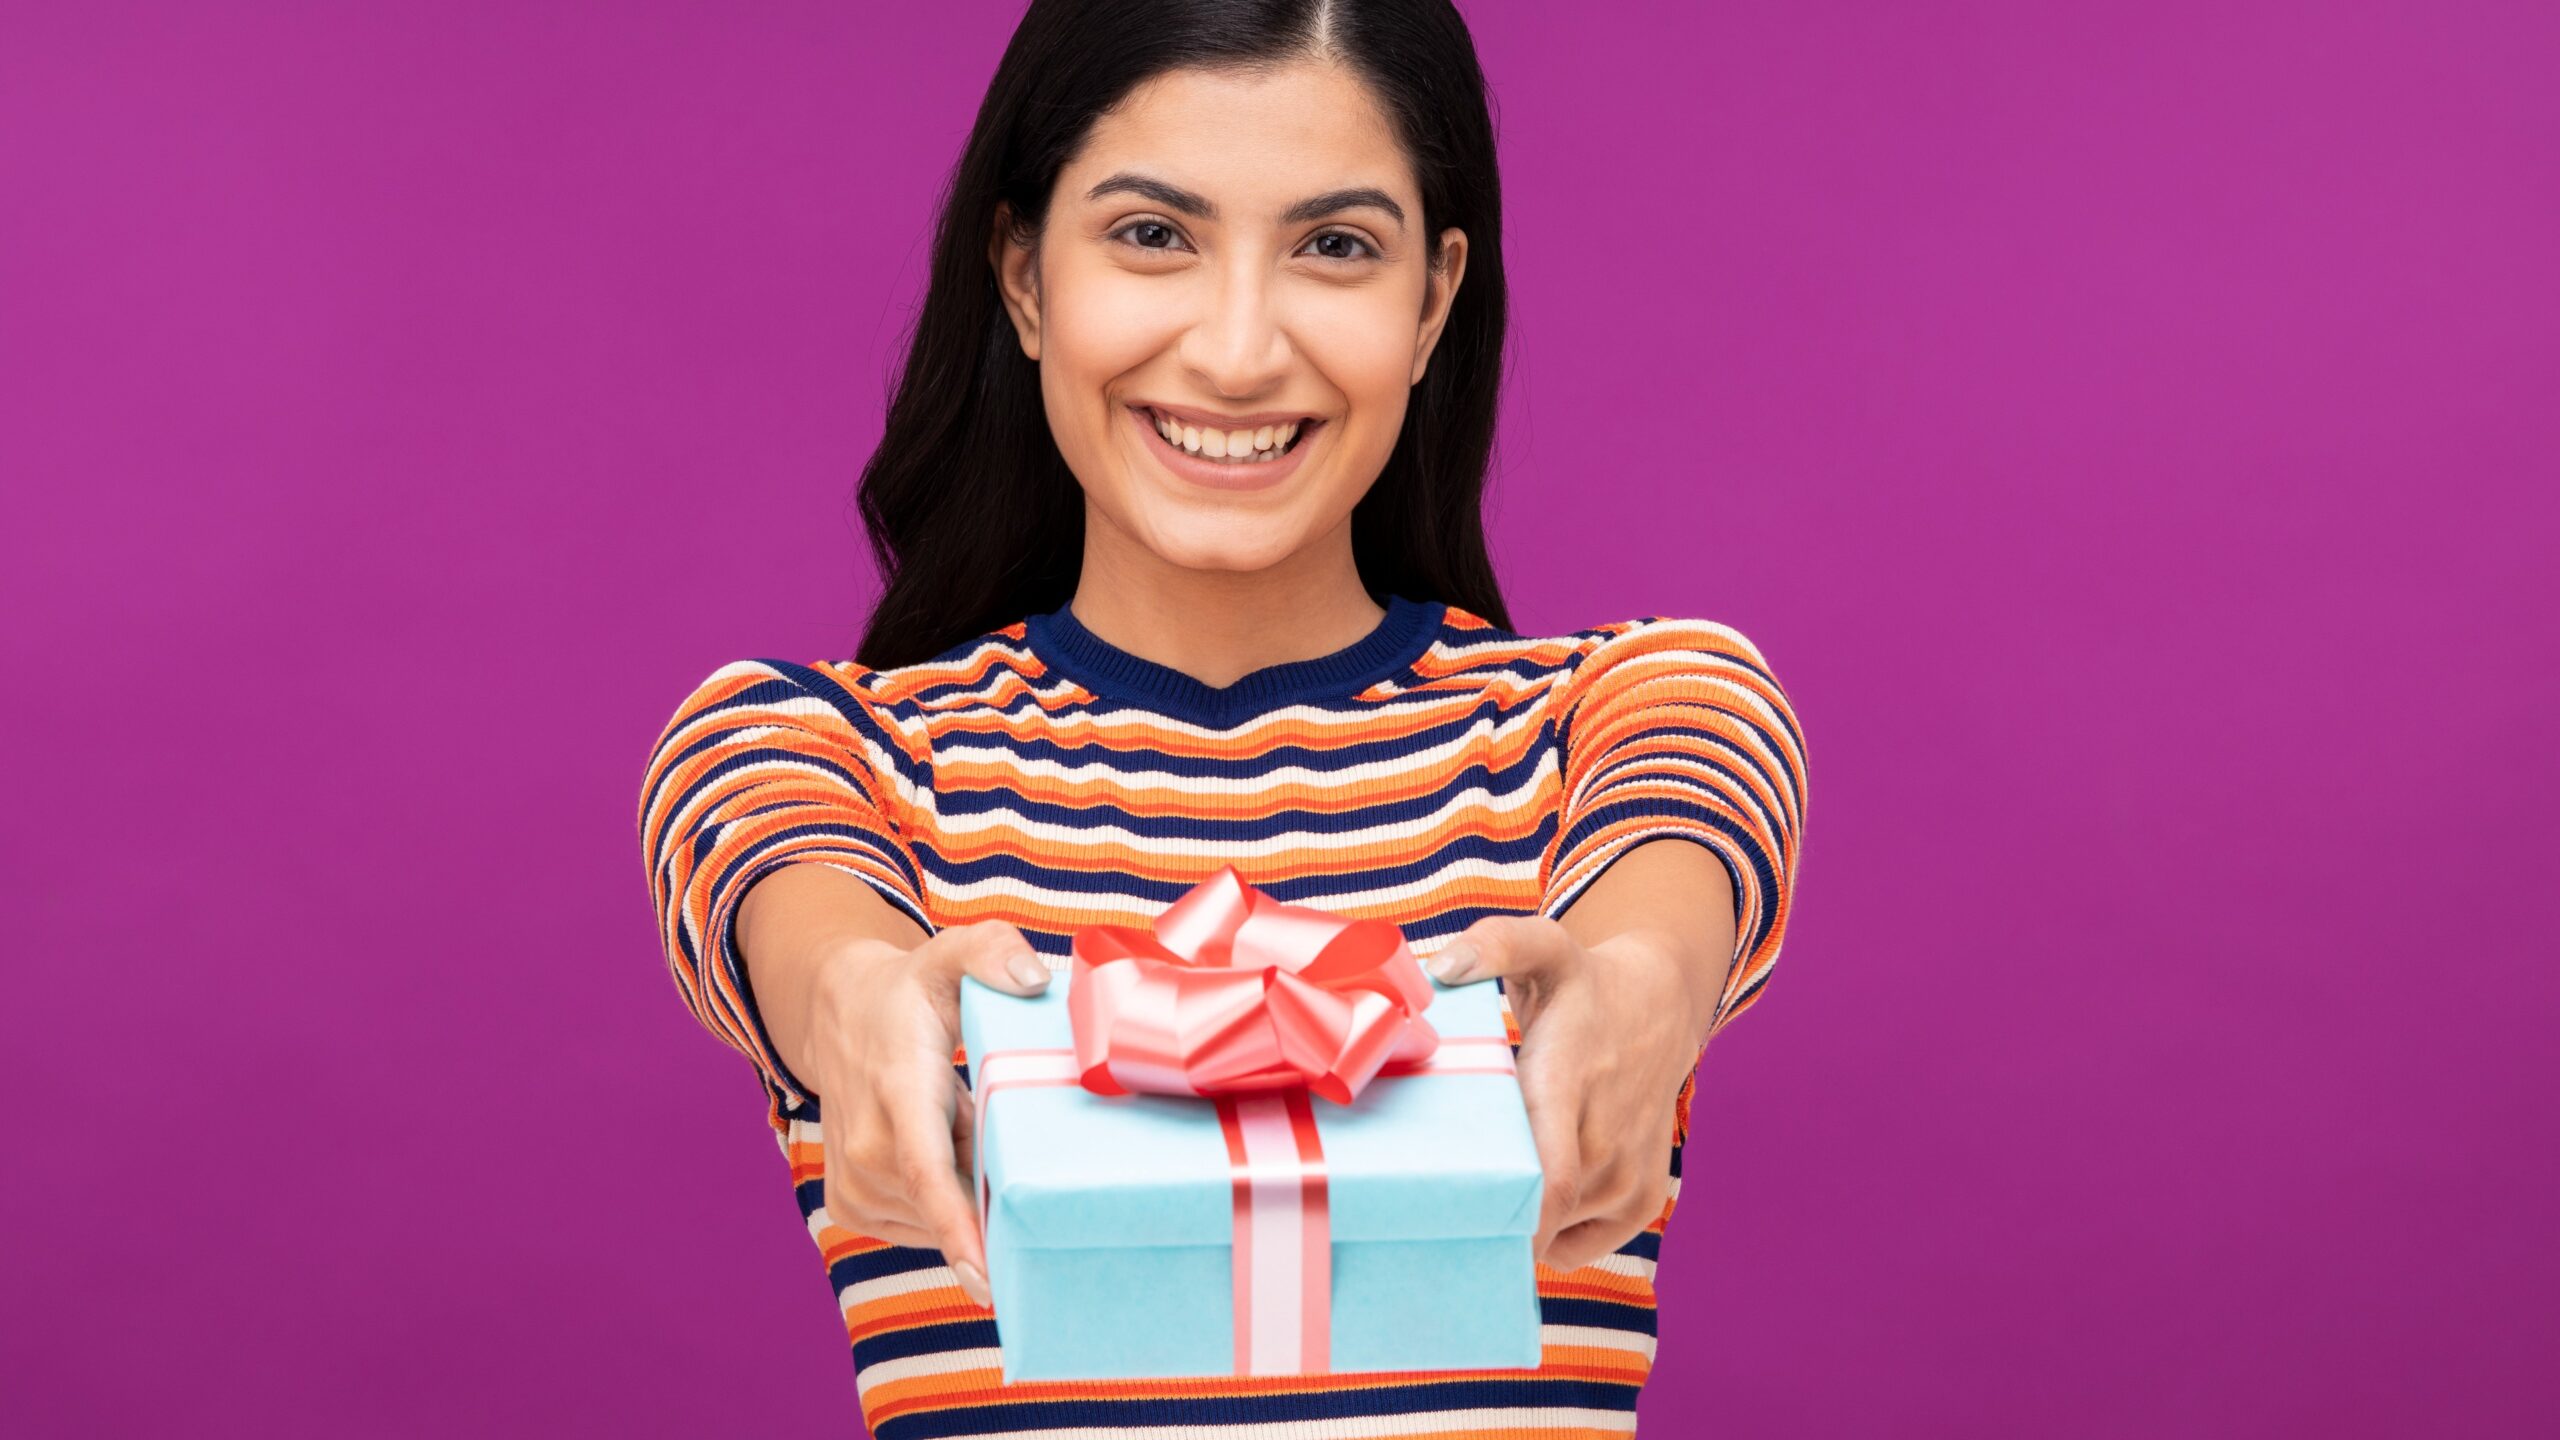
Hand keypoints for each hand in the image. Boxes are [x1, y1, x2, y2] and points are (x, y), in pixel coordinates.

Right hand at [796, 920, 1053, 1309]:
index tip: (987, 1278)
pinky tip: (946, 1156)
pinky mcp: (850, 1206)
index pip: (927, 1171)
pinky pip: (920, 1227)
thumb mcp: (953, 955)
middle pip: (951, 1201)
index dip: (959, 1228)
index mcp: (897, 1090)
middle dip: (992, 1189)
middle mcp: (866, 1147)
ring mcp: (853, 1183)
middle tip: (999, 1133)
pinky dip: (945, 1205)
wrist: (840, 1014)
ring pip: (938, 1219)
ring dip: (967, 1188)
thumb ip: (993, 951)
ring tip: (960, 1126)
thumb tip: (1034, 980)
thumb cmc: (915, 992)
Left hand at [1425, 916, 1710, 1272]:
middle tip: (1434, 1210)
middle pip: (1535, 1217)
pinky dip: (1548, 1238)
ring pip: (1552, 1235)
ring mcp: (1628, 1177)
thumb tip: (1438, 969)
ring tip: (1485, 1186)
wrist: (1659, 1007)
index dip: (1500, 1221)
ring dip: (1514, 1224)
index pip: (1547, 1181)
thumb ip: (1494, 945)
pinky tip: (1530, 1198)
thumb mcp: (1542, 948)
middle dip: (1482, 1222)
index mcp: (1566, 1085)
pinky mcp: (1643, 1201)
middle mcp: (1603, 1141)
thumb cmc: (1579, 986)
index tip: (1448, 1226)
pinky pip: (1577, 1249)